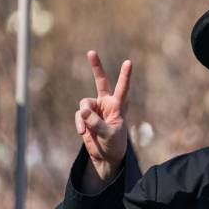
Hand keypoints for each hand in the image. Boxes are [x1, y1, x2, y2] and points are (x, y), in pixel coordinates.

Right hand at [75, 51, 132, 185]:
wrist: (106, 156)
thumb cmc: (114, 145)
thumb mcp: (109, 135)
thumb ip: (97, 123)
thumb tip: (83, 111)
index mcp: (118, 106)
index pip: (122, 88)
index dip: (125, 76)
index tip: (129, 62)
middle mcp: (106, 103)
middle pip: (101, 81)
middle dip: (96, 67)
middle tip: (91, 52)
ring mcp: (95, 109)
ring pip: (84, 105)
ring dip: (84, 117)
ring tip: (86, 131)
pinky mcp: (85, 116)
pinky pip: (79, 115)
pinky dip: (80, 124)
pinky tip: (83, 133)